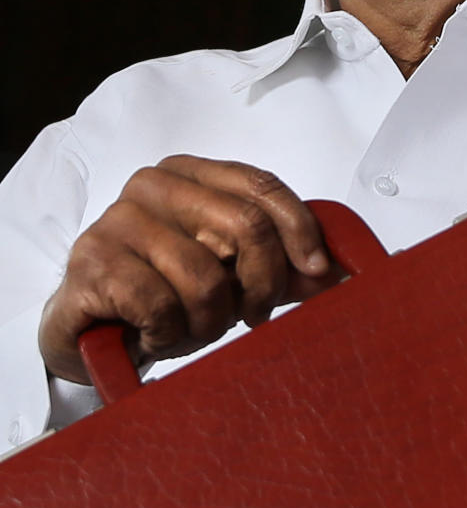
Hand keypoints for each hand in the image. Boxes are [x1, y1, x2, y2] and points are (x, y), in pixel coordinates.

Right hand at [39, 156, 336, 383]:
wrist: (89, 332)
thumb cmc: (164, 296)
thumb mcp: (230, 276)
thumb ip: (280, 266)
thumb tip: (336, 272)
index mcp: (188, 173)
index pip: (261, 187)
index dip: (300, 229)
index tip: (318, 271)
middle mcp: (151, 185)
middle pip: (245, 227)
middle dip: (261, 284)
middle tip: (251, 315)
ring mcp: (117, 221)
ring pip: (205, 278)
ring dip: (209, 322)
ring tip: (188, 327)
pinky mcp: (93, 262)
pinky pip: (162, 307)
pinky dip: (169, 334)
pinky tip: (154, 334)